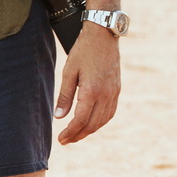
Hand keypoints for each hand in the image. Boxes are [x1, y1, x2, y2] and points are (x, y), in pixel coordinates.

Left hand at [54, 24, 120, 144]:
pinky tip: (91, 123)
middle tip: (66, 141)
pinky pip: (110, 112)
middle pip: (93, 124)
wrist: (104, 35)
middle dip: (78, 135)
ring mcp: (114, 93)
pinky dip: (100, 122)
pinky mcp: (117, 90)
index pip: (81, 120)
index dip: (70, 132)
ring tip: (76, 135)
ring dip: (89, 131)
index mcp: (92, 91)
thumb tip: (59, 117)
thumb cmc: (83, 51)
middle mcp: (106, 95)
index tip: (61, 140)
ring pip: (103, 121)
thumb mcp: (69, 72)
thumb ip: (65, 96)